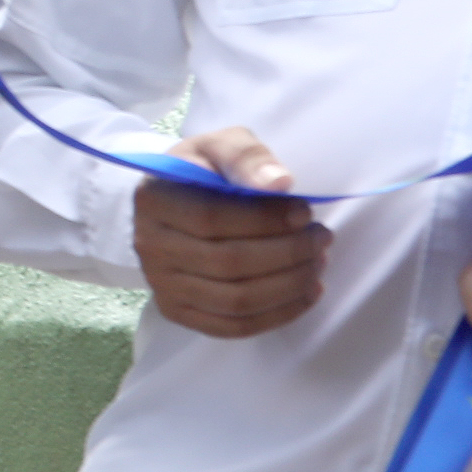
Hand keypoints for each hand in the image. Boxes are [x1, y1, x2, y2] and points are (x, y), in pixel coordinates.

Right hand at [132, 128, 329, 337]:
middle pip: (227, 263)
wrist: (172, 203)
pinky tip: (307, 294)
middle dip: (287, 253)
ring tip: (319, 263)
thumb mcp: (221, 145)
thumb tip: (279, 183)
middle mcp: (149, 247)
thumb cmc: (203, 171)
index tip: (305, 212)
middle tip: (322, 238)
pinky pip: (232, 327)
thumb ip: (247, 156)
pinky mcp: (177, 311)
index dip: (265, 220)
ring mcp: (161, 284)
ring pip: (234, 300)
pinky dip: (278, 315)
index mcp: (154, 199)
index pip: (211, 219)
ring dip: (289, 285)